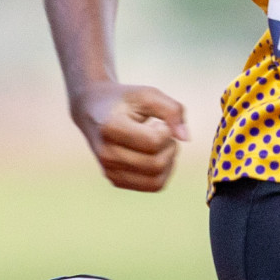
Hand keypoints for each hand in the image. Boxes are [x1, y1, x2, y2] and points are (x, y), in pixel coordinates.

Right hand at [71, 81, 188, 191]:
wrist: (93, 110)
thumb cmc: (125, 101)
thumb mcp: (148, 94)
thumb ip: (172, 110)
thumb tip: (185, 138)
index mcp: (111, 127)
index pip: (154, 142)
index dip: (166, 130)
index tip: (158, 121)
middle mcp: (106, 153)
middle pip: (156, 164)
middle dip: (170, 147)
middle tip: (162, 131)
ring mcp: (108, 170)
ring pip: (156, 180)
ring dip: (168, 161)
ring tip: (158, 144)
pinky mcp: (115, 180)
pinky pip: (151, 185)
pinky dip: (161, 171)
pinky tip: (153, 154)